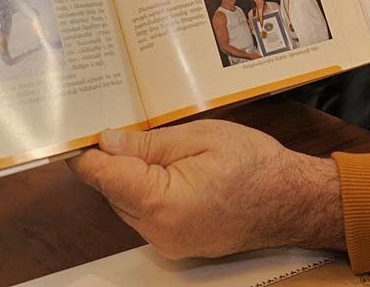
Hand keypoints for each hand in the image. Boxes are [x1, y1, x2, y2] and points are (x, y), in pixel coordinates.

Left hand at [68, 119, 344, 259]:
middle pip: (112, 191)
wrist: (293, 199)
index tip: (76, 131)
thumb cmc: (255, 165)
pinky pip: (147, 215)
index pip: (103, 176)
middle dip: (116, 160)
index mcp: (162, 203)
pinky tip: (171, 170)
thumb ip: (148, 144)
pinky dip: (150, 191)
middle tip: (127, 126)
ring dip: (133, 176)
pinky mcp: (177, 244)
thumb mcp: (199, 138)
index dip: (87, 151)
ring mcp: (168, 243)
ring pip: (128, 203)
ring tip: (162, 148)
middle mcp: (159, 231)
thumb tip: (106, 141)